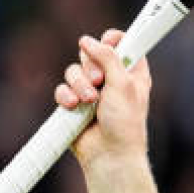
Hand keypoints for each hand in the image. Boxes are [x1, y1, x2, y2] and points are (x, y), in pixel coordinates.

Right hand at [55, 29, 151, 172]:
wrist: (108, 153)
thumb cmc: (124, 122)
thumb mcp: (123, 84)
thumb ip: (108, 57)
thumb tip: (88, 40)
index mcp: (131, 72)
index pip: (122, 44)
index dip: (113, 39)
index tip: (107, 41)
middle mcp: (111, 79)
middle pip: (92, 54)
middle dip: (90, 66)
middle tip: (98, 81)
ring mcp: (91, 91)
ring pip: (73, 71)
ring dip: (78, 84)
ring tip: (89, 101)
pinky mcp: (74, 103)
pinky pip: (62, 88)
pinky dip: (66, 96)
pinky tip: (73, 107)